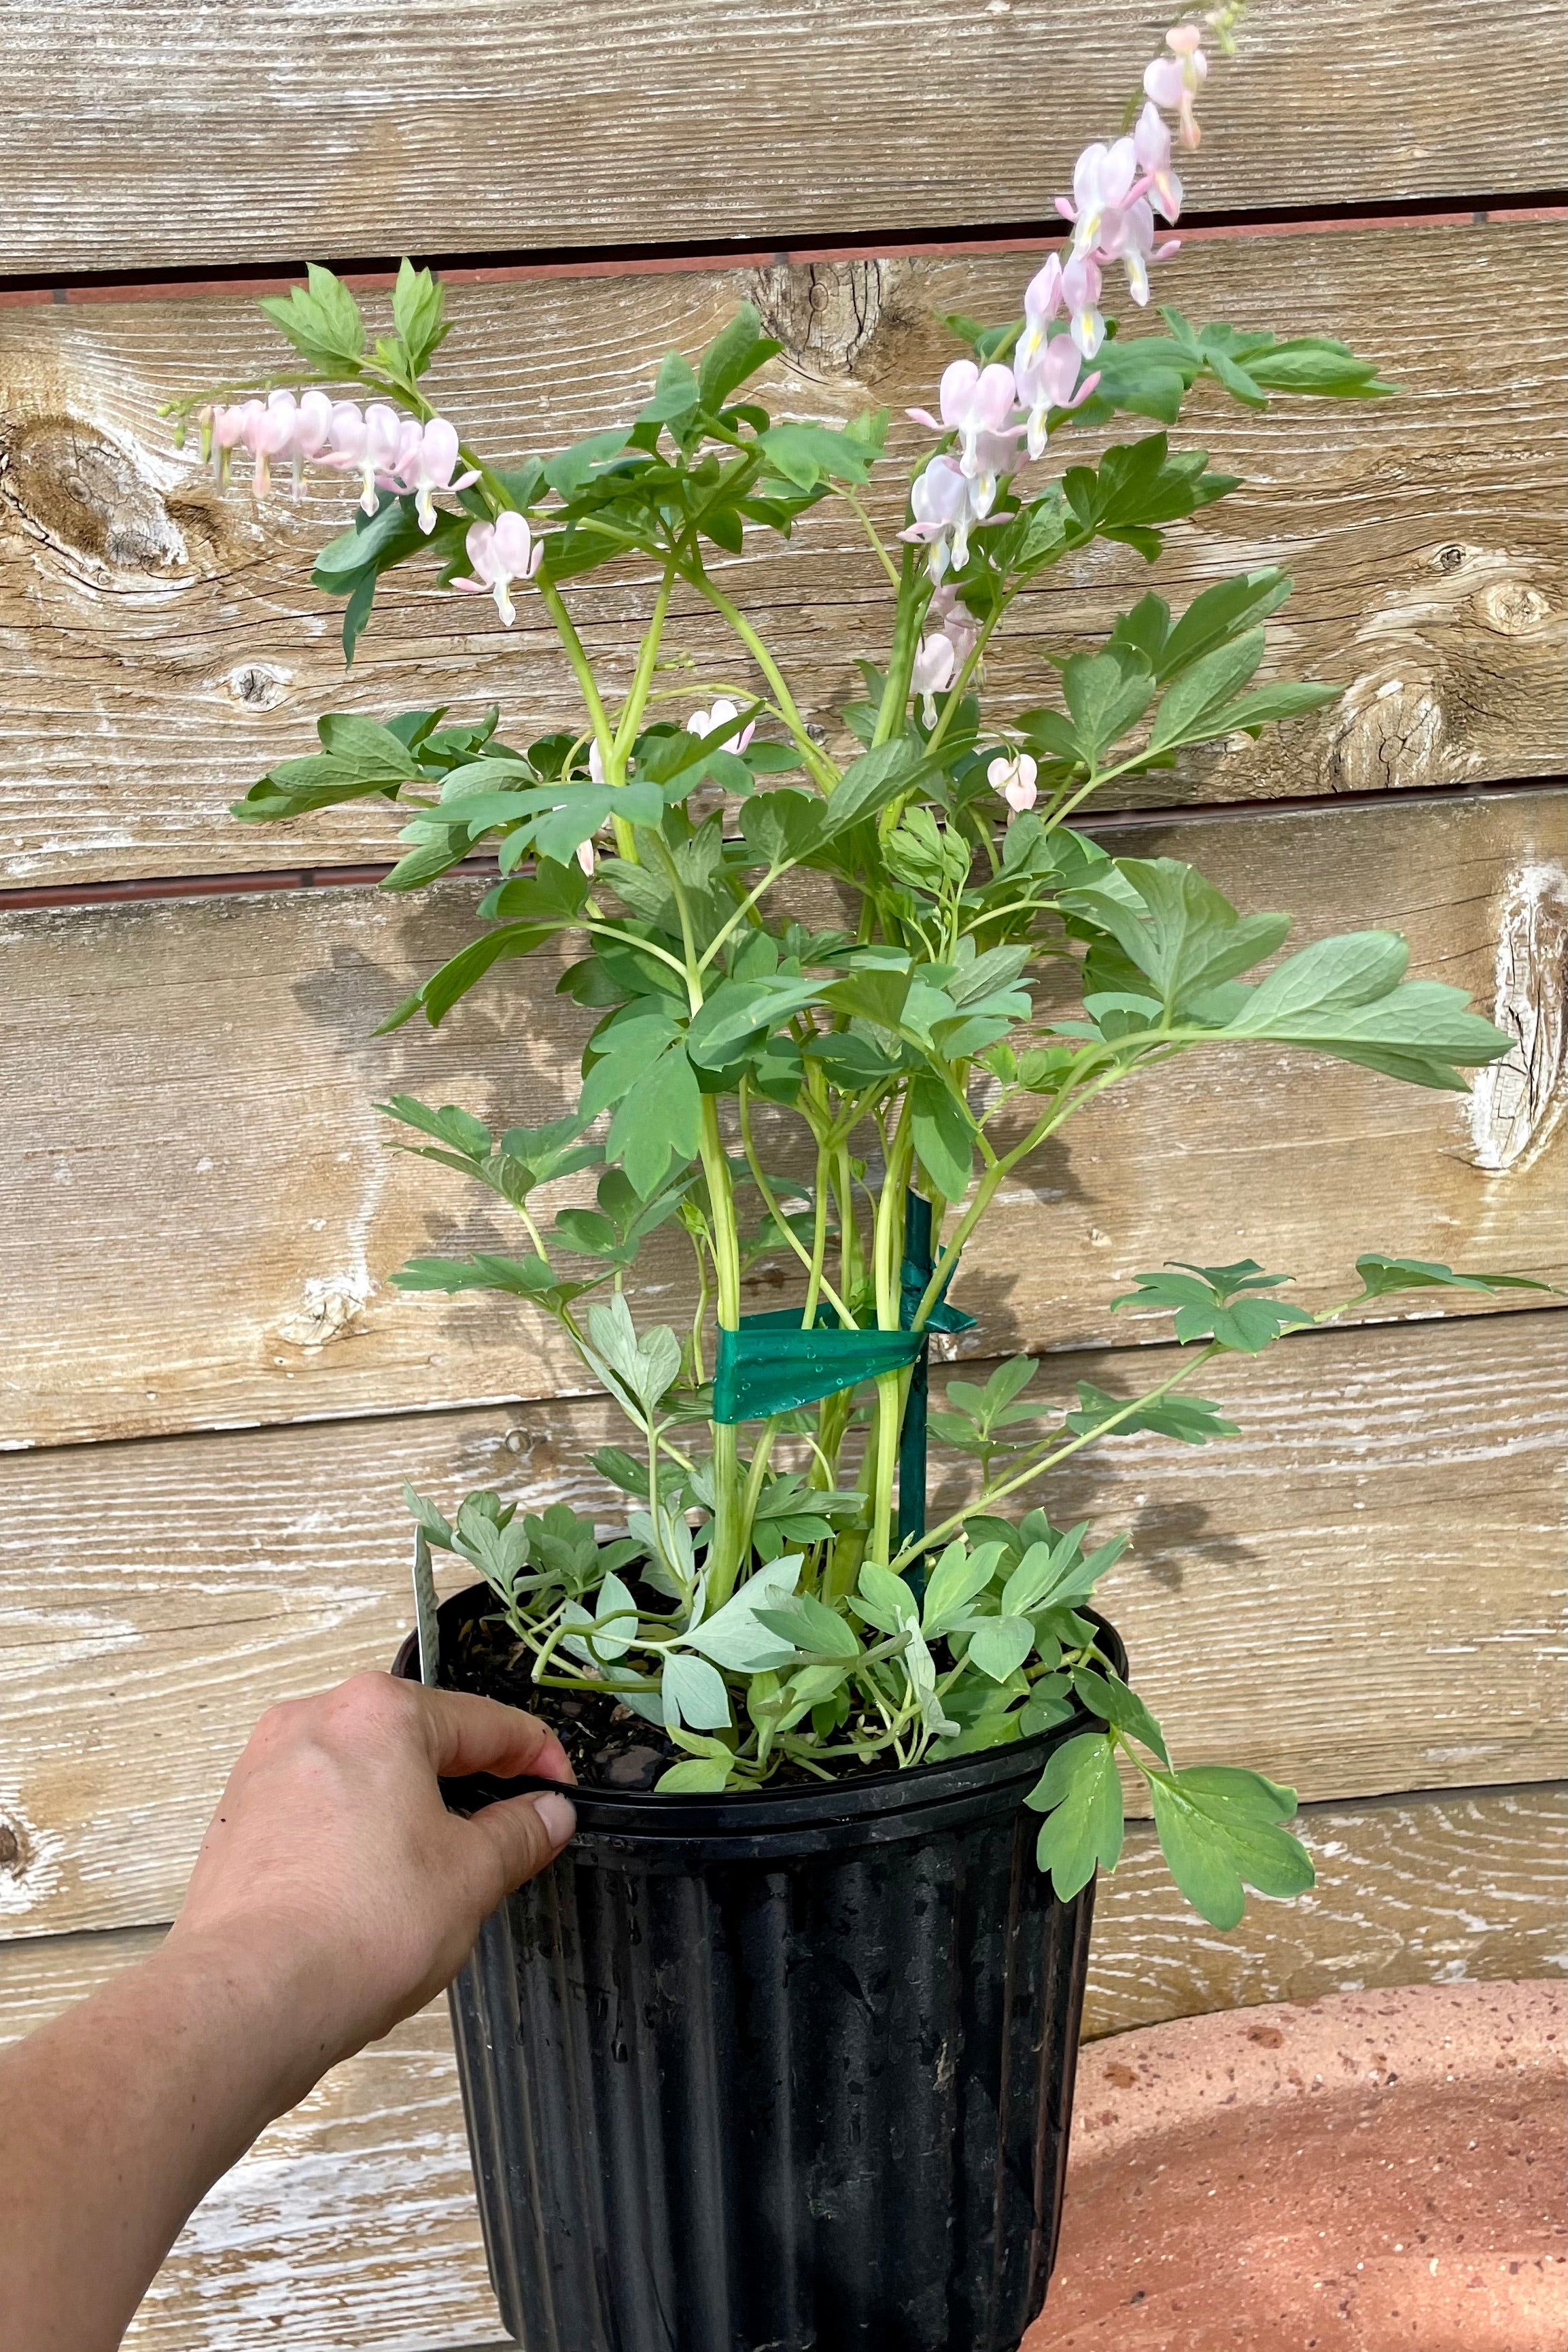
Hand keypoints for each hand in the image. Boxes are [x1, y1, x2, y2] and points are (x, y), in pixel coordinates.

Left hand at [166, 1672, 575, 2093]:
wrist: (246, 1998)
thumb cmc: (369, 1924)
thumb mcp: (471, 1877)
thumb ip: (519, 1833)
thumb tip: (551, 1811)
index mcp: (380, 1712)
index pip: (484, 1723)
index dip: (538, 1758)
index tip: (563, 1795)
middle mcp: (314, 1718)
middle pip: (416, 1738)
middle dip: (466, 1780)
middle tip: (507, 1831)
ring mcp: (264, 1767)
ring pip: (361, 1773)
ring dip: (407, 1807)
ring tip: (438, 1867)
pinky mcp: (234, 1819)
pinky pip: (316, 1808)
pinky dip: (354, 1833)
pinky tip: (369, 1887)